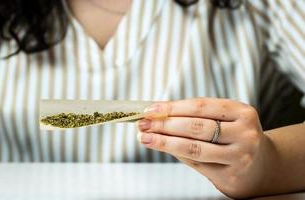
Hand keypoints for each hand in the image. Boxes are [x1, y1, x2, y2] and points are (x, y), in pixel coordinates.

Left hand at [137, 98, 277, 197]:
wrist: (260, 166)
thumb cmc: (234, 138)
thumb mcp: (223, 121)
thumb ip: (194, 117)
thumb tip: (157, 115)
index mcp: (242, 112)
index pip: (200, 106)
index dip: (172, 107)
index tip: (150, 109)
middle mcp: (245, 133)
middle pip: (196, 126)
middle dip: (164, 124)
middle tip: (143, 124)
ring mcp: (241, 155)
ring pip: (195, 147)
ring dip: (165, 142)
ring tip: (146, 137)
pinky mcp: (232, 174)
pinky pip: (197, 163)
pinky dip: (177, 154)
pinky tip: (164, 148)